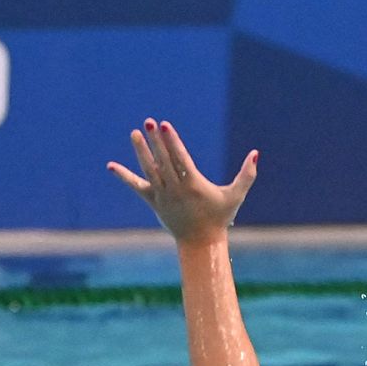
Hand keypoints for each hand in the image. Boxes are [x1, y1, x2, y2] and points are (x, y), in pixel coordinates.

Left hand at [108, 119, 258, 243]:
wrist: (201, 242)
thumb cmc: (220, 217)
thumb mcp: (236, 196)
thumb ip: (247, 175)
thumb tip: (256, 153)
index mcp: (194, 185)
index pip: (180, 159)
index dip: (172, 142)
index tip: (164, 126)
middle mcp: (176, 189)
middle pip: (163, 161)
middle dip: (155, 142)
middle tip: (148, 122)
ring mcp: (163, 196)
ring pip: (149, 170)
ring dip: (141, 152)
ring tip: (134, 133)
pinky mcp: (154, 202)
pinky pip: (136, 187)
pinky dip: (124, 176)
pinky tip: (110, 166)